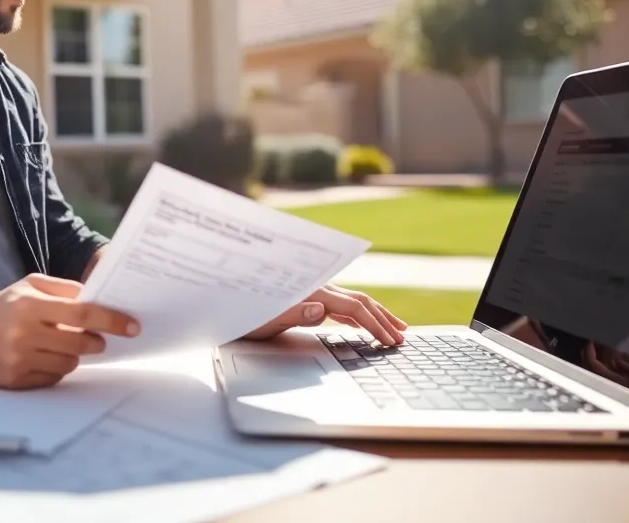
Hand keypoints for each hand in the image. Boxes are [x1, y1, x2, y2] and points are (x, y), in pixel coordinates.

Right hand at [0, 273, 139, 389]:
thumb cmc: (0, 308)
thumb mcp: (28, 286)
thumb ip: (64, 289)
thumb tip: (97, 298)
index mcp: (30, 305)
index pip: (83, 313)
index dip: (111, 320)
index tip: (132, 326)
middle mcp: (25, 332)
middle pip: (80, 342)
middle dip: (96, 341)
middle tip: (98, 339)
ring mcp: (19, 359)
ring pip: (69, 362)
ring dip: (74, 355)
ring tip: (59, 344)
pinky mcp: (15, 380)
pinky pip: (53, 377)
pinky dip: (56, 368)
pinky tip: (44, 357)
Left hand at [244, 284, 407, 345]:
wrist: (225, 304)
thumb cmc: (243, 316)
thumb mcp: (266, 320)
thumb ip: (295, 313)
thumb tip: (322, 309)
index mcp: (312, 293)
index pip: (354, 307)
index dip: (376, 324)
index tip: (392, 340)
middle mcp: (316, 288)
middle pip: (359, 301)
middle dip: (383, 318)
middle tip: (403, 335)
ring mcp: (313, 292)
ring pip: (352, 301)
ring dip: (374, 315)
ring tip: (394, 327)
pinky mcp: (307, 299)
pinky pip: (339, 305)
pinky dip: (357, 315)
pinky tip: (362, 324)